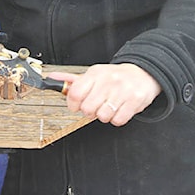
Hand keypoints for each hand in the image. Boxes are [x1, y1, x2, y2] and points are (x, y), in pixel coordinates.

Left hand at [47, 63, 161, 126]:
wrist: (143, 74)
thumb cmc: (114, 77)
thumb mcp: (93, 75)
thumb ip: (72, 80)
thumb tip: (51, 79)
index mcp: (95, 74)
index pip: (75, 93)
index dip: (73, 104)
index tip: (77, 105)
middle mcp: (108, 80)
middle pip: (87, 109)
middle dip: (90, 111)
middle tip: (97, 105)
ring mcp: (122, 90)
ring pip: (102, 116)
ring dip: (105, 115)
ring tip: (109, 106)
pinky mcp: (134, 100)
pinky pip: (118, 120)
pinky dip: (117, 118)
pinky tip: (119, 109)